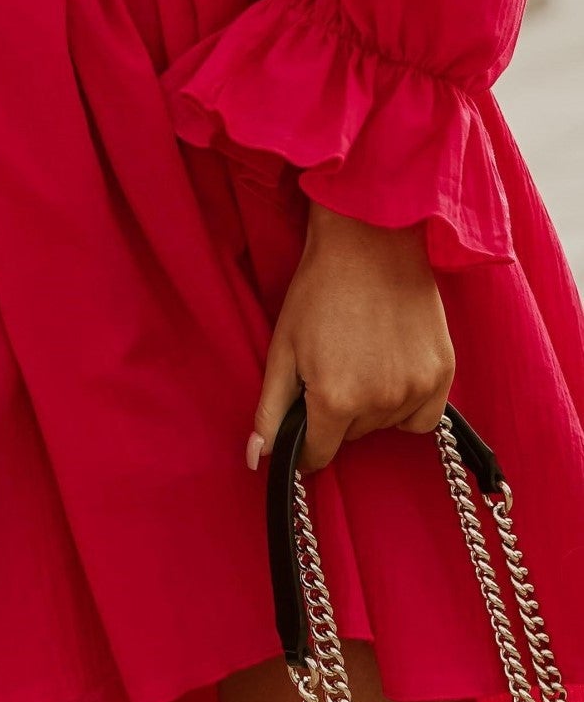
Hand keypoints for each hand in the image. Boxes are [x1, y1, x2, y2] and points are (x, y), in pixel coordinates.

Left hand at [247, 202, 454, 474]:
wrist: (370, 242)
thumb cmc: (318, 290)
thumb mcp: (282, 349)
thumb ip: (270, 411)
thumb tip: (259, 459)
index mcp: (335, 400)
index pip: (318, 455)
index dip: (305, 444)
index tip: (303, 424)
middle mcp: (380, 403)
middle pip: (351, 438)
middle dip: (336, 414)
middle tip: (332, 366)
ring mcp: (417, 389)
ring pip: (384, 426)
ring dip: (371, 407)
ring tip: (361, 357)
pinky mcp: (444, 374)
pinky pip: (422, 417)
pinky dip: (406, 404)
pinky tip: (391, 368)